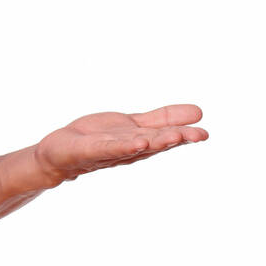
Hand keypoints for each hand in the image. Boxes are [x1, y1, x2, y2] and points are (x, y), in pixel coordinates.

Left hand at [33, 103, 207, 187]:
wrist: (60, 153)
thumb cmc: (98, 138)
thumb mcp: (134, 125)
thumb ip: (163, 120)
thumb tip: (199, 112)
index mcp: (141, 140)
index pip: (165, 136)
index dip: (184, 135)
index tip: (204, 132)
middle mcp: (128, 148)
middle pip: (154, 143)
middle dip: (174, 139)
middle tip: (198, 135)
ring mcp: (109, 150)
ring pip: (134, 146)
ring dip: (152, 143)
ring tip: (170, 137)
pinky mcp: (88, 150)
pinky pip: (107, 148)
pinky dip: (122, 146)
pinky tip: (136, 142)